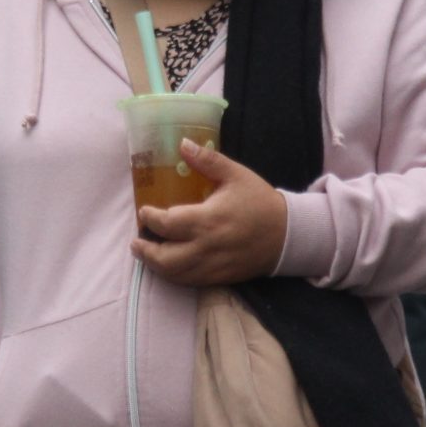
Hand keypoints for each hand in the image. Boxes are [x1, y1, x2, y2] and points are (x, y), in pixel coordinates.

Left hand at [134, 138, 290, 287]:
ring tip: (146, 254)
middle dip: (146, 251)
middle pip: (165, 258)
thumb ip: (207, 160)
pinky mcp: (220, 277)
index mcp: (208, 220)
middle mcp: (207, 247)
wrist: (288, 234)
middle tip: (137, 241)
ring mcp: (213, 266)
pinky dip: (174, 275)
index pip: (168, 224)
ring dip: (156, 266)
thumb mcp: (236, 175)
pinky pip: (190, 282)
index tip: (143, 212)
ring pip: (175, 274)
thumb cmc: (260, 202)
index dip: (150, 219)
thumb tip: (182, 144)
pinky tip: (169, 265)